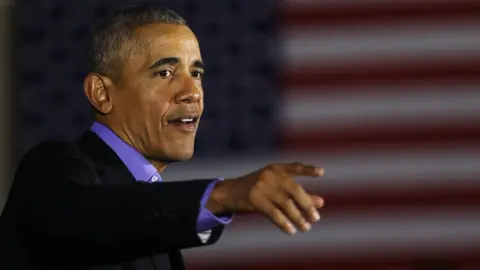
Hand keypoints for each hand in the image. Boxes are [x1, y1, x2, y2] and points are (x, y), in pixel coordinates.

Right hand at [207, 162, 324, 234]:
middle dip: (307, 205)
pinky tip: (291, 231)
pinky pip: (274, 214)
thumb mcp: (277, 186)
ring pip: (286, 205)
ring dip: (298, 218)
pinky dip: (284, 223)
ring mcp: (262, 187)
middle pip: (295, 190)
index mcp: (276, 168)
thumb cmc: (259, 189)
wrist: (231, 192)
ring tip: (306, 228)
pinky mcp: (255, 200)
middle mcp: (271, 176)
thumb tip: (321, 202)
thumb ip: (299, 193)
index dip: (308, 170)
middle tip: (316, 218)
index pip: (295, 167)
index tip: (322, 172)